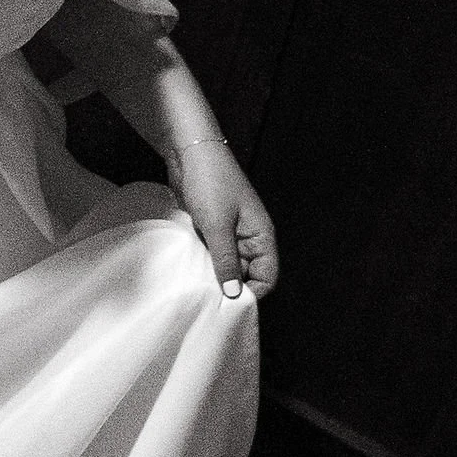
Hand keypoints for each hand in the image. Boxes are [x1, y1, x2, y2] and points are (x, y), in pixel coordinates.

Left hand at [170, 133, 278, 298]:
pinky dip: (203, 262)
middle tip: (207, 297)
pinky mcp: (211, 229)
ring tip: (196, 284)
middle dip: (230, 286)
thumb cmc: (210, 181)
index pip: (267, 276)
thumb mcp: (217, 226)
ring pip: (227, 266)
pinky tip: (189, 268)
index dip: (252, 292)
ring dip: (214, 275)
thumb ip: (226, 261)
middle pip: (247, 275)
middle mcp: (249, 237)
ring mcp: (230, 233)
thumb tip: (235, 294)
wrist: (190, 152)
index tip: (228, 305)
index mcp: (262, 236)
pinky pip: (212, 254)